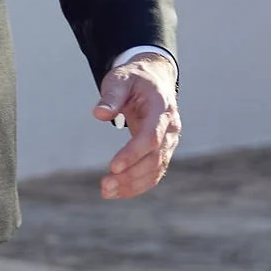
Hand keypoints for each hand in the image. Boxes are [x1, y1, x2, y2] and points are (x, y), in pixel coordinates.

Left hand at [93, 56, 180, 199]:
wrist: (153, 80)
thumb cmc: (134, 79)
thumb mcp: (120, 79)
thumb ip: (111, 96)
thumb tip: (99, 114)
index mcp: (162, 108)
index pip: (151, 137)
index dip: (133, 153)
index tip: (113, 167)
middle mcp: (171, 128)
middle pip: (155, 158)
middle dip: (131, 174)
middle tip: (105, 186)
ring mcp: (169, 141)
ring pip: (156, 169)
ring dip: (133, 184)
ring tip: (107, 192)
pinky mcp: (162, 151)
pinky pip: (154, 172)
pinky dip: (137, 185)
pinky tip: (118, 192)